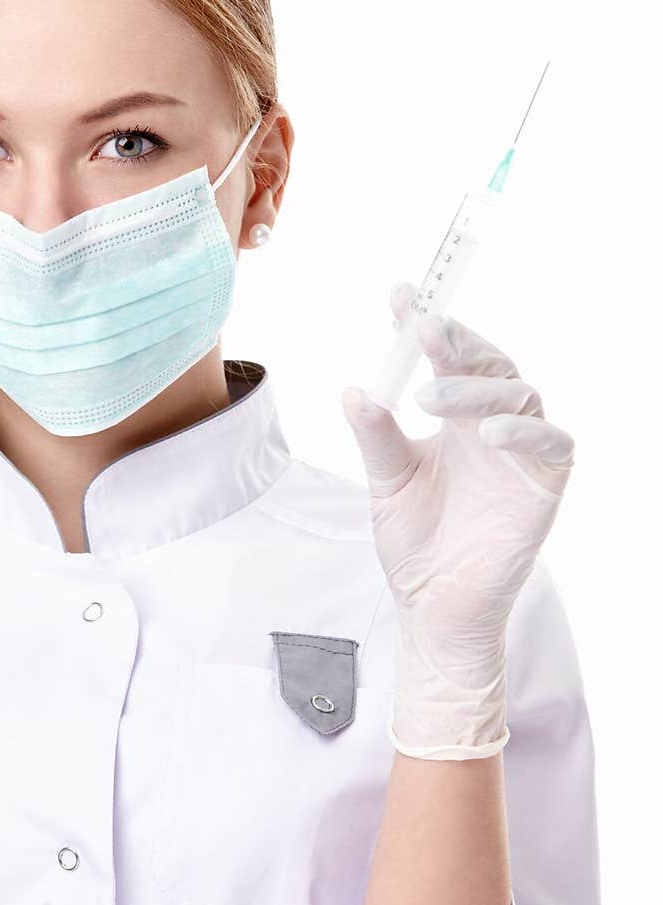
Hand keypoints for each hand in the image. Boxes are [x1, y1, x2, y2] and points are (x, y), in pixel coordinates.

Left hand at [342, 281, 574, 759]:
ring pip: (518, 394)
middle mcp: (491, 425)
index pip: (446, 358)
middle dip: (457, 342)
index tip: (399, 296)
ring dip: (477, 387)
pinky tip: (487, 433)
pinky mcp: (546, 482)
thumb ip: (376, 437)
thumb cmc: (416, 545)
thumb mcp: (386, 484)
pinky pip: (551, 443)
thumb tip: (354, 390)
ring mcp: (521, 451)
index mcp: (455, 418)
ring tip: (431, 397)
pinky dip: (524, 430)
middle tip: (424, 328)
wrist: (434, 608)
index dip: (426, 325)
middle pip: (488, 365)